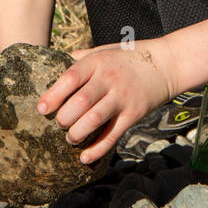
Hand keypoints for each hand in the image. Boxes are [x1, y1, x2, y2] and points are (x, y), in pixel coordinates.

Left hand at [35, 37, 177, 164]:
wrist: (166, 64)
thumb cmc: (128, 57)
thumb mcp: (103, 50)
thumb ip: (80, 58)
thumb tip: (52, 63)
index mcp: (98, 61)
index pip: (70, 78)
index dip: (53, 95)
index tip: (41, 109)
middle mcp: (109, 79)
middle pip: (79, 103)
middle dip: (64, 118)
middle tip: (60, 124)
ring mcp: (122, 97)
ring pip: (93, 120)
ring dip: (77, 133)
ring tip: (71, 137)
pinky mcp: (133, 114)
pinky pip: (112, 135)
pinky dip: (97, 149)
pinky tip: (84, 157)